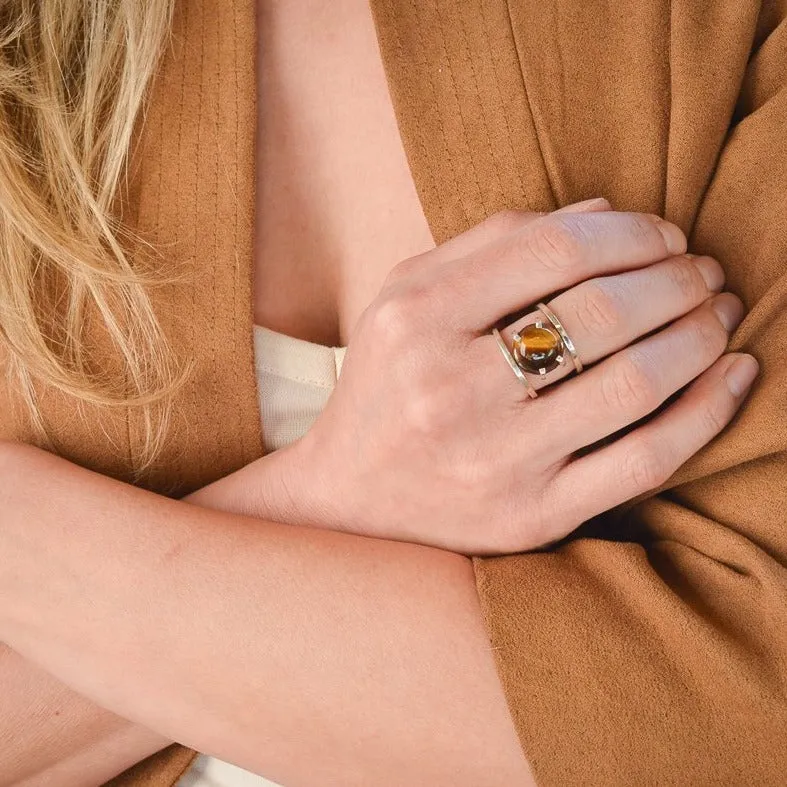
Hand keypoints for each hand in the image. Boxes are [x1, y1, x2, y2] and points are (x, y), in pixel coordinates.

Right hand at [264, 200, 756, 553]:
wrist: (348, 497)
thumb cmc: (385, 383)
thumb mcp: (407, 295)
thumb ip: (491, 242)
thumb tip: (605, 211)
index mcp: (419, 319)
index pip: (555, 250)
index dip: (633, 233)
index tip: (665, 236)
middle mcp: (451, 390)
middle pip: (604, 313)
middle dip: (678, 280)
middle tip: (702, 274)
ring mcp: (496, 461)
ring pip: (636, 384)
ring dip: (703, 337)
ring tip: (721, 315)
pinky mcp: (532, 517)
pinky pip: (645, 461)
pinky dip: (709, 413)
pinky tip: (735, 376)